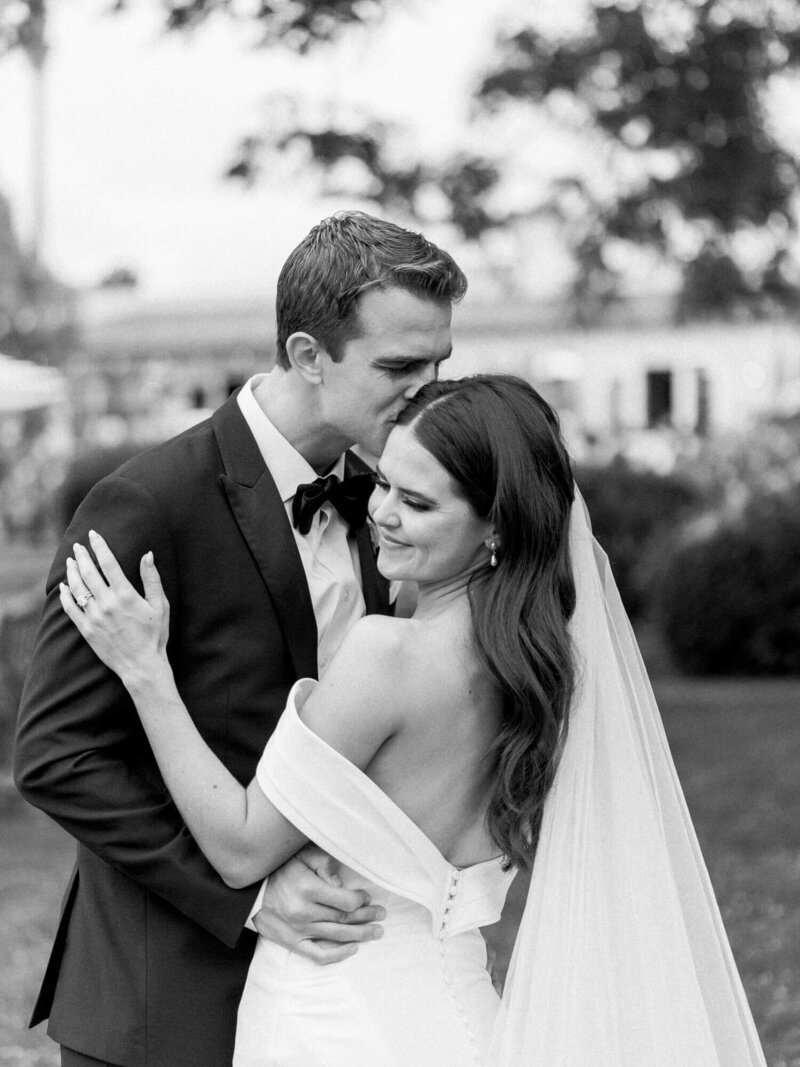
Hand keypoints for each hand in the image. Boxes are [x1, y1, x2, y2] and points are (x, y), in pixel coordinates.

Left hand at [60, 530, 169, 685]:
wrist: (141, 665)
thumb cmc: (155, 635)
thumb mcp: (160, 605)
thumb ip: (152, 579)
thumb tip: (148, 554)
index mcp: (125, 595)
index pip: (108, 563)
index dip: (99, 546)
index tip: (93, 535)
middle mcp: (106, 603)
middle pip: (89, 572)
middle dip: (82, 555)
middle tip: (77, 545)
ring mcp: (94, 617)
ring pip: (77, 588)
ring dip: (72, 572)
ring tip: (70, 561)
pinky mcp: (86, 629)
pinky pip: (70, 608)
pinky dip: (65, 595)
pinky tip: (63, 587)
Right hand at [252, 848, 385, 965]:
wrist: (251, 892)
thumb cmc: (280, 870)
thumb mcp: (301, 857)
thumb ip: (324, 865)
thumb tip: (341, 884)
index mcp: (308, 890)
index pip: (344, 901)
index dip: (361, 900)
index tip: (368, 897)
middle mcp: (305, 912)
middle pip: (344, 918)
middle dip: (367, 917)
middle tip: (382, 914)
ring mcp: (299, 930)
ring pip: (337, 935)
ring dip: (360, 934)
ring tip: (377, 931)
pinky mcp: (293, 942)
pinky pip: (318, 954)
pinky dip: (337, 955)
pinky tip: (353, 949)